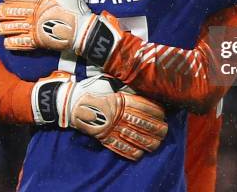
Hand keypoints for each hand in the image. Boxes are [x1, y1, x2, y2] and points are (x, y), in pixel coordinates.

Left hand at [0, 0, 122, 65]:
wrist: (83, 31)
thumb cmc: (77, 11)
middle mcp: (35, 12)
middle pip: (10, 10)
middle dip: (1, 12)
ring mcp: (34, 27)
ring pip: (10, 26)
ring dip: (3, 27)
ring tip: (0, 28)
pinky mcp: (37, 42)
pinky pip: (17, 42)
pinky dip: (10, 42)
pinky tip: (7, 41)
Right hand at [32, 71, 167, 160]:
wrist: (71, 103)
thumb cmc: (92, 90)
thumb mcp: (110, 83)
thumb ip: (126, 87)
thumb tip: (141, 86)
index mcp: (121, 99)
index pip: (144, 107)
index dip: (157, 111)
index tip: (164, 114)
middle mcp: (118, 114)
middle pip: (143, 124)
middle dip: (158, 128)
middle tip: (165, 130)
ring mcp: (111, 127)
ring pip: (135, 137)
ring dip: (150, 142)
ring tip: (158, 143)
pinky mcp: (104, 138)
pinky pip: (121, 147)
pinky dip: (133, 152)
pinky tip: (142, 152)